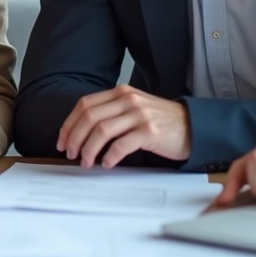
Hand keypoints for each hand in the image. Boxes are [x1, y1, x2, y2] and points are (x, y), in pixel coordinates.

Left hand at [58, 85, 189, 166]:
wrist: (194, 126)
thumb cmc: (160, 121)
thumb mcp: (134, 109)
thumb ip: (111, 113)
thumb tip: (80, 134)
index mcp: (120, 93)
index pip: (84, 105)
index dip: (69, 124)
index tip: (62, 141)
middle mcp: (127, 100)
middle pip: (89, 117)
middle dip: (74, 138)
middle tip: (70, 154)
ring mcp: (139, 114)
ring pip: (102, 130)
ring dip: (89, 149)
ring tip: (86, 162)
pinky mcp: (150, 131)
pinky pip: (122, 144)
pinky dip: (110, 156)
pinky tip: (106, 164)